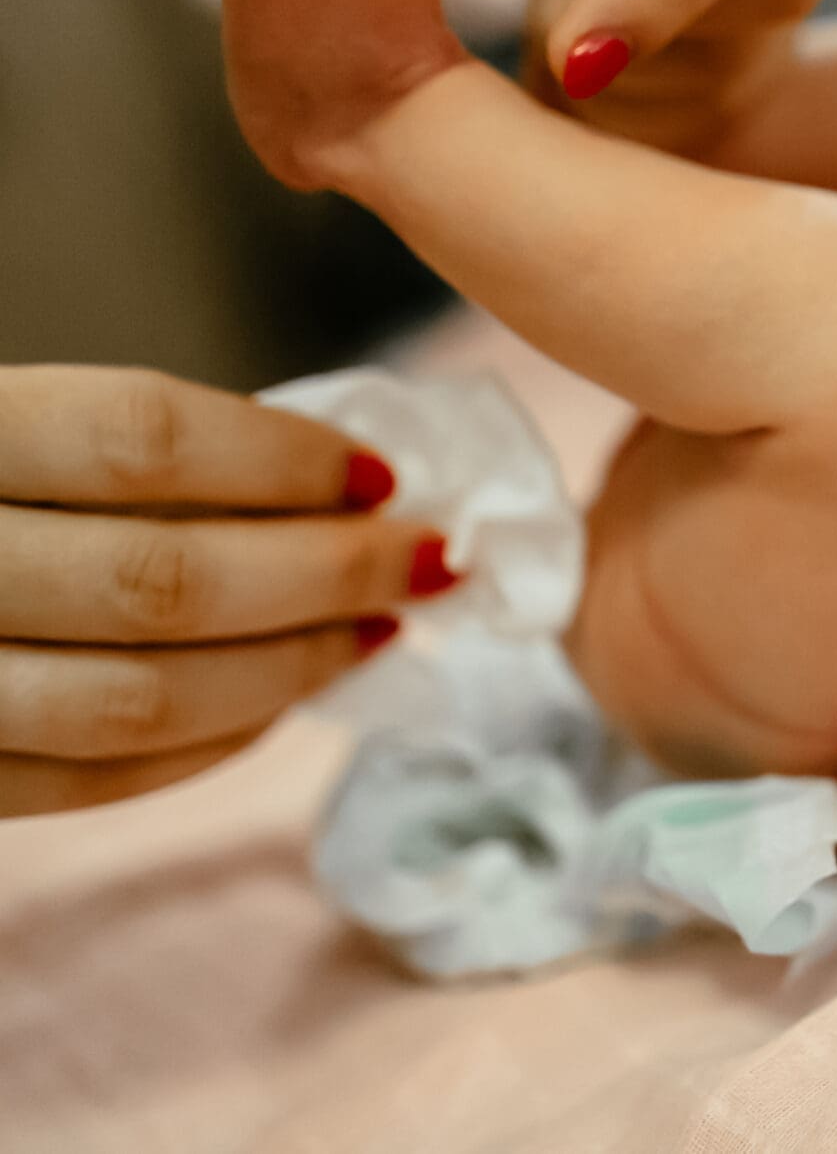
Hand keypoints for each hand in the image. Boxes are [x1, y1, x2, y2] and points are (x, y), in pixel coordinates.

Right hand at [0, 367, 448, 816]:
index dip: (281, 456)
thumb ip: (115, 447)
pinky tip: (277, 703)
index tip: (381, 469)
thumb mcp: (2, 422)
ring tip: (377, 629)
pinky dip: (207, 744)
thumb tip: (332, 481)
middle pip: (164, 577)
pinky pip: (86, 779)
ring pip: (138, 695)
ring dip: (290, 667)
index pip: (142, 437)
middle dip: (326, 573)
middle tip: (428, 556)